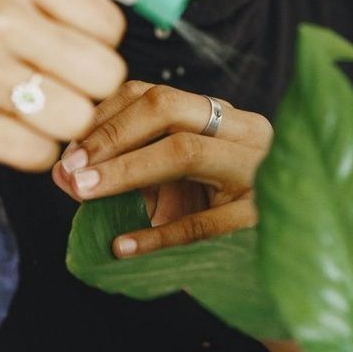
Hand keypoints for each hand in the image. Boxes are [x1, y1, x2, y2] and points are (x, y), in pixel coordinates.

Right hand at [0, 0, 125, 169]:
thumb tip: (117, 28)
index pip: (109, 25)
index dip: (98, 48)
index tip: (71, 55)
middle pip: (103, 75)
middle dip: (87, 91)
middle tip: (59, 90)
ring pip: (75, 118)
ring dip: (60, 125)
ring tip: (31, 112)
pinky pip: (36, 153)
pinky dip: (31, 152)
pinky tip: (7, 132)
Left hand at [53, 80, 273, 254]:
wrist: (290, 257)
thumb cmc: (221, 219)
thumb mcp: (178, 188)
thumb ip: (126, 175)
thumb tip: (62, 173)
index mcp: (225, 117)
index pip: (155, 94)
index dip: (105, 116)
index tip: (69, 149)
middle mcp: (244, 133)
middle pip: (167, 108)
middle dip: (109, 135)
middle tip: (70, 168)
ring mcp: (257, 172)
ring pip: (183, 151)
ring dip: (124, 169)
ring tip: (82, 191)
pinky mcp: (260, 218)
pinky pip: (200, 222)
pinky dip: (155, 234)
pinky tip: (122, 245)